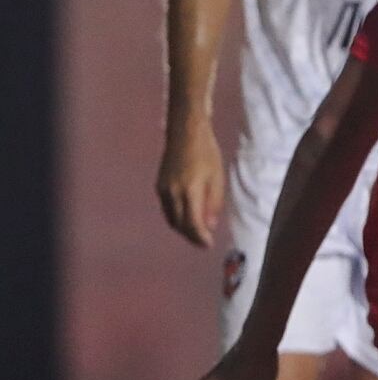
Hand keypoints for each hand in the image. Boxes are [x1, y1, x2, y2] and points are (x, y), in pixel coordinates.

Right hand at [157, 122, 226, 246]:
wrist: (185, 133)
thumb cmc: (207, 153)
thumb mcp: (217, 178)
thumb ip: (213, 203)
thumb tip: (209, 226)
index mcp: (189, 191)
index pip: (192, 223)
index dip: (200, 237)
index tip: (208, 245)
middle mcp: (172, 193)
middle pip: (179, 224)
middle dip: (191, 236)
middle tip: (203, 242)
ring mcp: (162, 190)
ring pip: (171, 218)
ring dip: (183, 229)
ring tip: (197, 233)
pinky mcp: (159, 186)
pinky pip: (167, 209)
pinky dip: (177, 217)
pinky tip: (186, 217)